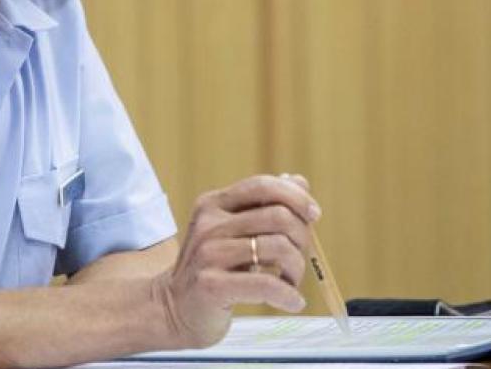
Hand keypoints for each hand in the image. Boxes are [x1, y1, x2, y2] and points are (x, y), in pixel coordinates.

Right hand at [153, 173, 320, 347]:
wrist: (176, 308)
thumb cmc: (214, 268)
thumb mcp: (233, 231)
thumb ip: (264, 206)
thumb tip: (299, 182)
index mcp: (213, 204)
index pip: (262, 186)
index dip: (296, 197)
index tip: (314, 215)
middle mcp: (209, 224)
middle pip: (278, 216)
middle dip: (302, 238)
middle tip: (297, 259)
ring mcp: (208, 254)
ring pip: (278, 248)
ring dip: (296, 269)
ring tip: (291, 282)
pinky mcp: (212, 285)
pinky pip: (267, 284)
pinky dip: (289, 295)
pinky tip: (292, 302)